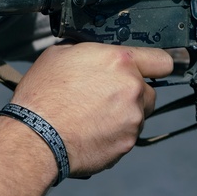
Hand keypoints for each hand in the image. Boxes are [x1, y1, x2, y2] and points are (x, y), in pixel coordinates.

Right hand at [10, 42, 173, 175]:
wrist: (35, 136)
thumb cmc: (43, 95)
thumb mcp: (60, 55)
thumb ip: (90, 52)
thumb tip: (95, 56)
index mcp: (120, 61)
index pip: (161, 60)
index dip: (156, 65)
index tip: (154, 70)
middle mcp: (132, 88)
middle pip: (149, 90)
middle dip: (132, 94)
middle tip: (105, 98)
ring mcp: (133, 118)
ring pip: (138, 115)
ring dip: (123, 115)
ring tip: (93, 117)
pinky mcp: (127, 143)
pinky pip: (127, 136)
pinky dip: (114, 135)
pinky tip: (90, 132)